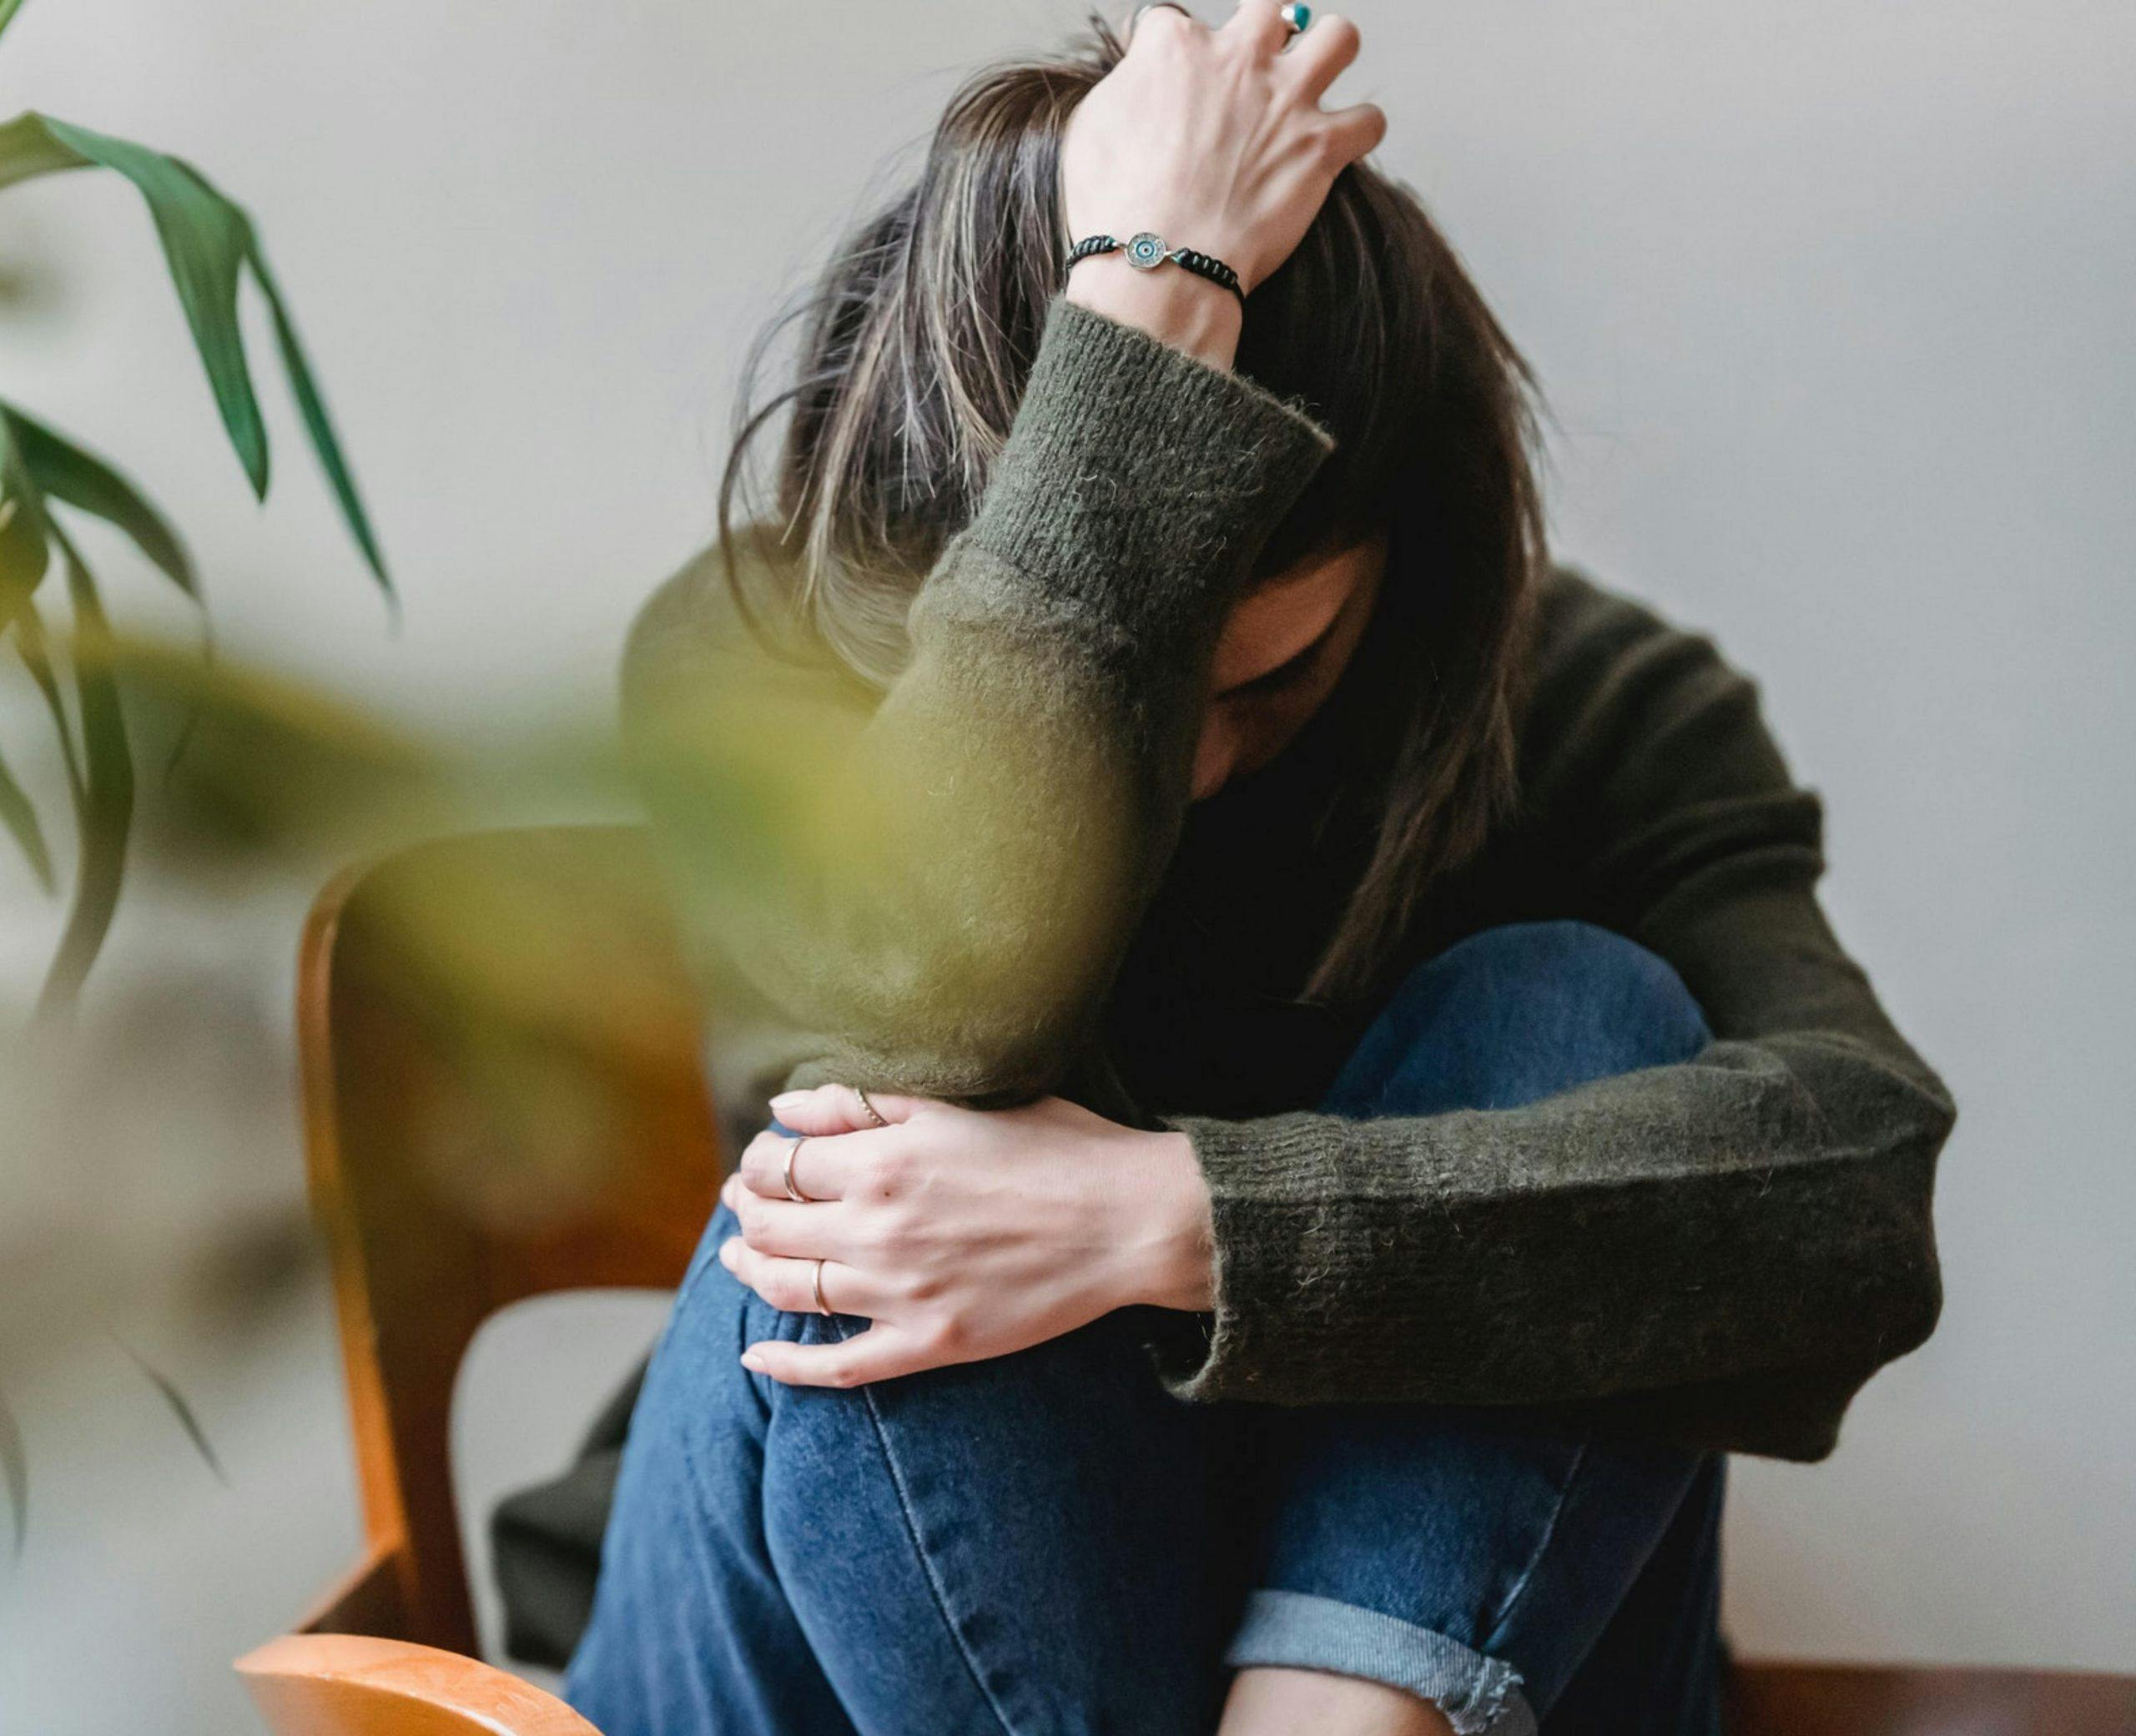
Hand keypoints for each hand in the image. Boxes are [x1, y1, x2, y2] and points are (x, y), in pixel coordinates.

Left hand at [718, 1083, 1215, 1387]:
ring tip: (740, 1257)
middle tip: (743, 1203)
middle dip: (744, 1210)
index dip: (758, 1161)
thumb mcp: (957, 1105)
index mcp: (881, 1162)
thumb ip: (864, 1105)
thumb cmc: (1054, 1148)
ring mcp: (898, 1294)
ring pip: (786, 1290)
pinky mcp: (928, 1345)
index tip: (765, 1159)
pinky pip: (835, 1367)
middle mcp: (876, 1230)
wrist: (1128, 1221)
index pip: (776, 1165)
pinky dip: (785, 1367)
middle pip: (768, 1226)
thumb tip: (783, 1110)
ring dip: (749, 1271)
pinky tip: (756, 1360)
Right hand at [1062, 1, 1382, 301]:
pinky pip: (1369, 120)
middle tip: (1254, 72)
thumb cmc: (1115, 208)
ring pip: (1338, 38)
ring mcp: (1286, 100)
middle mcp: (1239, 59)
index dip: (1173, 55)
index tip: (1172, 85)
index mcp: (1177, 47)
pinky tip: (1339, 146)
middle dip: (1265, 34)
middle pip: (1270, 8)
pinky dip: (1359, 131)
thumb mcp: (1093, 127)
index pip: (1178, 21)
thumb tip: (1141, 77)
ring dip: (1329, 56)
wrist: (1157, 264)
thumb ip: (1128, 86)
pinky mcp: (1322, 148)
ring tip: (1311, 86)